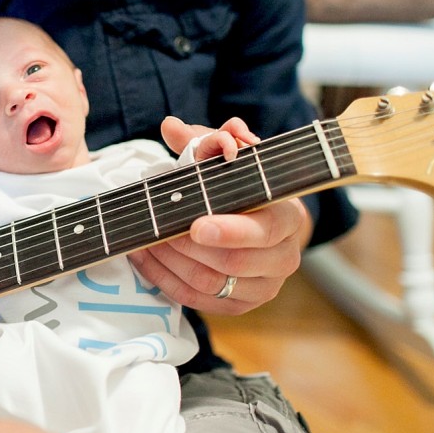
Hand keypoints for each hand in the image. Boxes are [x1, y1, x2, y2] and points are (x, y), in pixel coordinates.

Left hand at [130, 118, 310, 312]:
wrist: (260, 227)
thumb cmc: (242, 190)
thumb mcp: (226, 161)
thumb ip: (203, 142)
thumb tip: (171, 126)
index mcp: (287, 218)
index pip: (265, 230)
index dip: (231, 231)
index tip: (196, 226)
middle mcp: (283, 257)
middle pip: (233, 262)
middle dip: (188, 246)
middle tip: (158, 229)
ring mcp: (263, 287)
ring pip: (210, 283)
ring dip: (171, 262)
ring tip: (146, 239)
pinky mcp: (239, 306)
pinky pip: (196, 300)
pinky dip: (165, 279)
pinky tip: (146, 258)